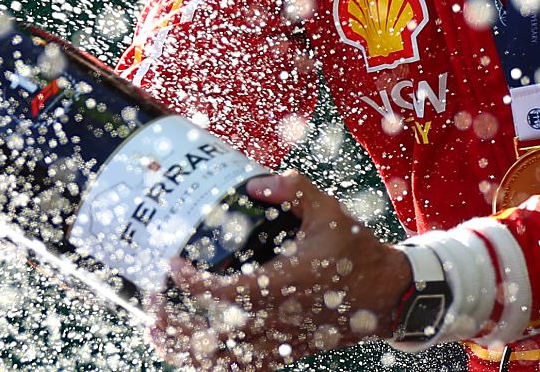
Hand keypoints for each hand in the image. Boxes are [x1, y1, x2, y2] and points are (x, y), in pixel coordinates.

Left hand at [145, 171, 410, 371]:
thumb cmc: (355, 250)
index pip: (227, 294)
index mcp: (285, 286)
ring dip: (186, 351)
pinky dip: (214, 366)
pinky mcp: (286, 355)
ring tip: (158, 333)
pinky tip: (193, 355)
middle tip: (152, 303)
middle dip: (176, 325)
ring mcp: (282, 344)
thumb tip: (256, 185)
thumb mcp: (329, 210)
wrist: (387, 295)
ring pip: (224, 363)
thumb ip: (293, 190)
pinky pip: (244, 370)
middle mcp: (279, 322)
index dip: (192, 283)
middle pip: (215, 338)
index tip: (173, 263)